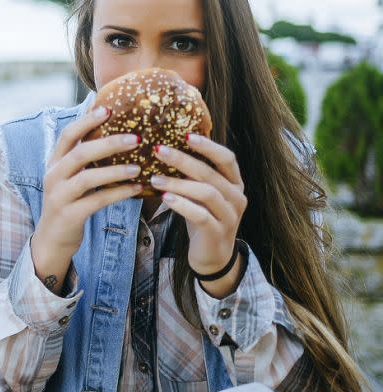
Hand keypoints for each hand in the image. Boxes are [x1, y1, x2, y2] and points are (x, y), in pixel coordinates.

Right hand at [32, 106, 142, 291]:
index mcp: (54, 163)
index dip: (86, 121)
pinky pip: (97, 200)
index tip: (107, 109)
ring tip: (139, 167)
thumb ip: (84, 160)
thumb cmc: (69, 204)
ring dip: (115, 171)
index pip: (67, 135)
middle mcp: (53, 176)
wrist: (52, 240)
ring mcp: (59, 196)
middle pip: (80, 153)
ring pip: (88, 177)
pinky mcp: (70, 215)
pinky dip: (119, 193)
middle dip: (108, 143)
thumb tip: (114, 134)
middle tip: (135, 138)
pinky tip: (137, 189)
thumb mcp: (70, 179)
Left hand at [150, 134, 246, 282]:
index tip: (186, 135)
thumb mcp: (200, 195)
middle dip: (183, 160)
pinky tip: (165, 198)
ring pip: (205, 193)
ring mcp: (230, 216)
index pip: (227, 158)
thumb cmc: (203, 218)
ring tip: (154, 178)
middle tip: (159, 150)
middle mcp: (237, 197)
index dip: (208, 146)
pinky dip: (181, 205)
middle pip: (210, 173)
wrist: (213, 257)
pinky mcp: (217, 232)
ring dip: (178, 183)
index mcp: (235, 183)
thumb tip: (166, 150)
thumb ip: (193, 176)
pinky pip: (200, 215)